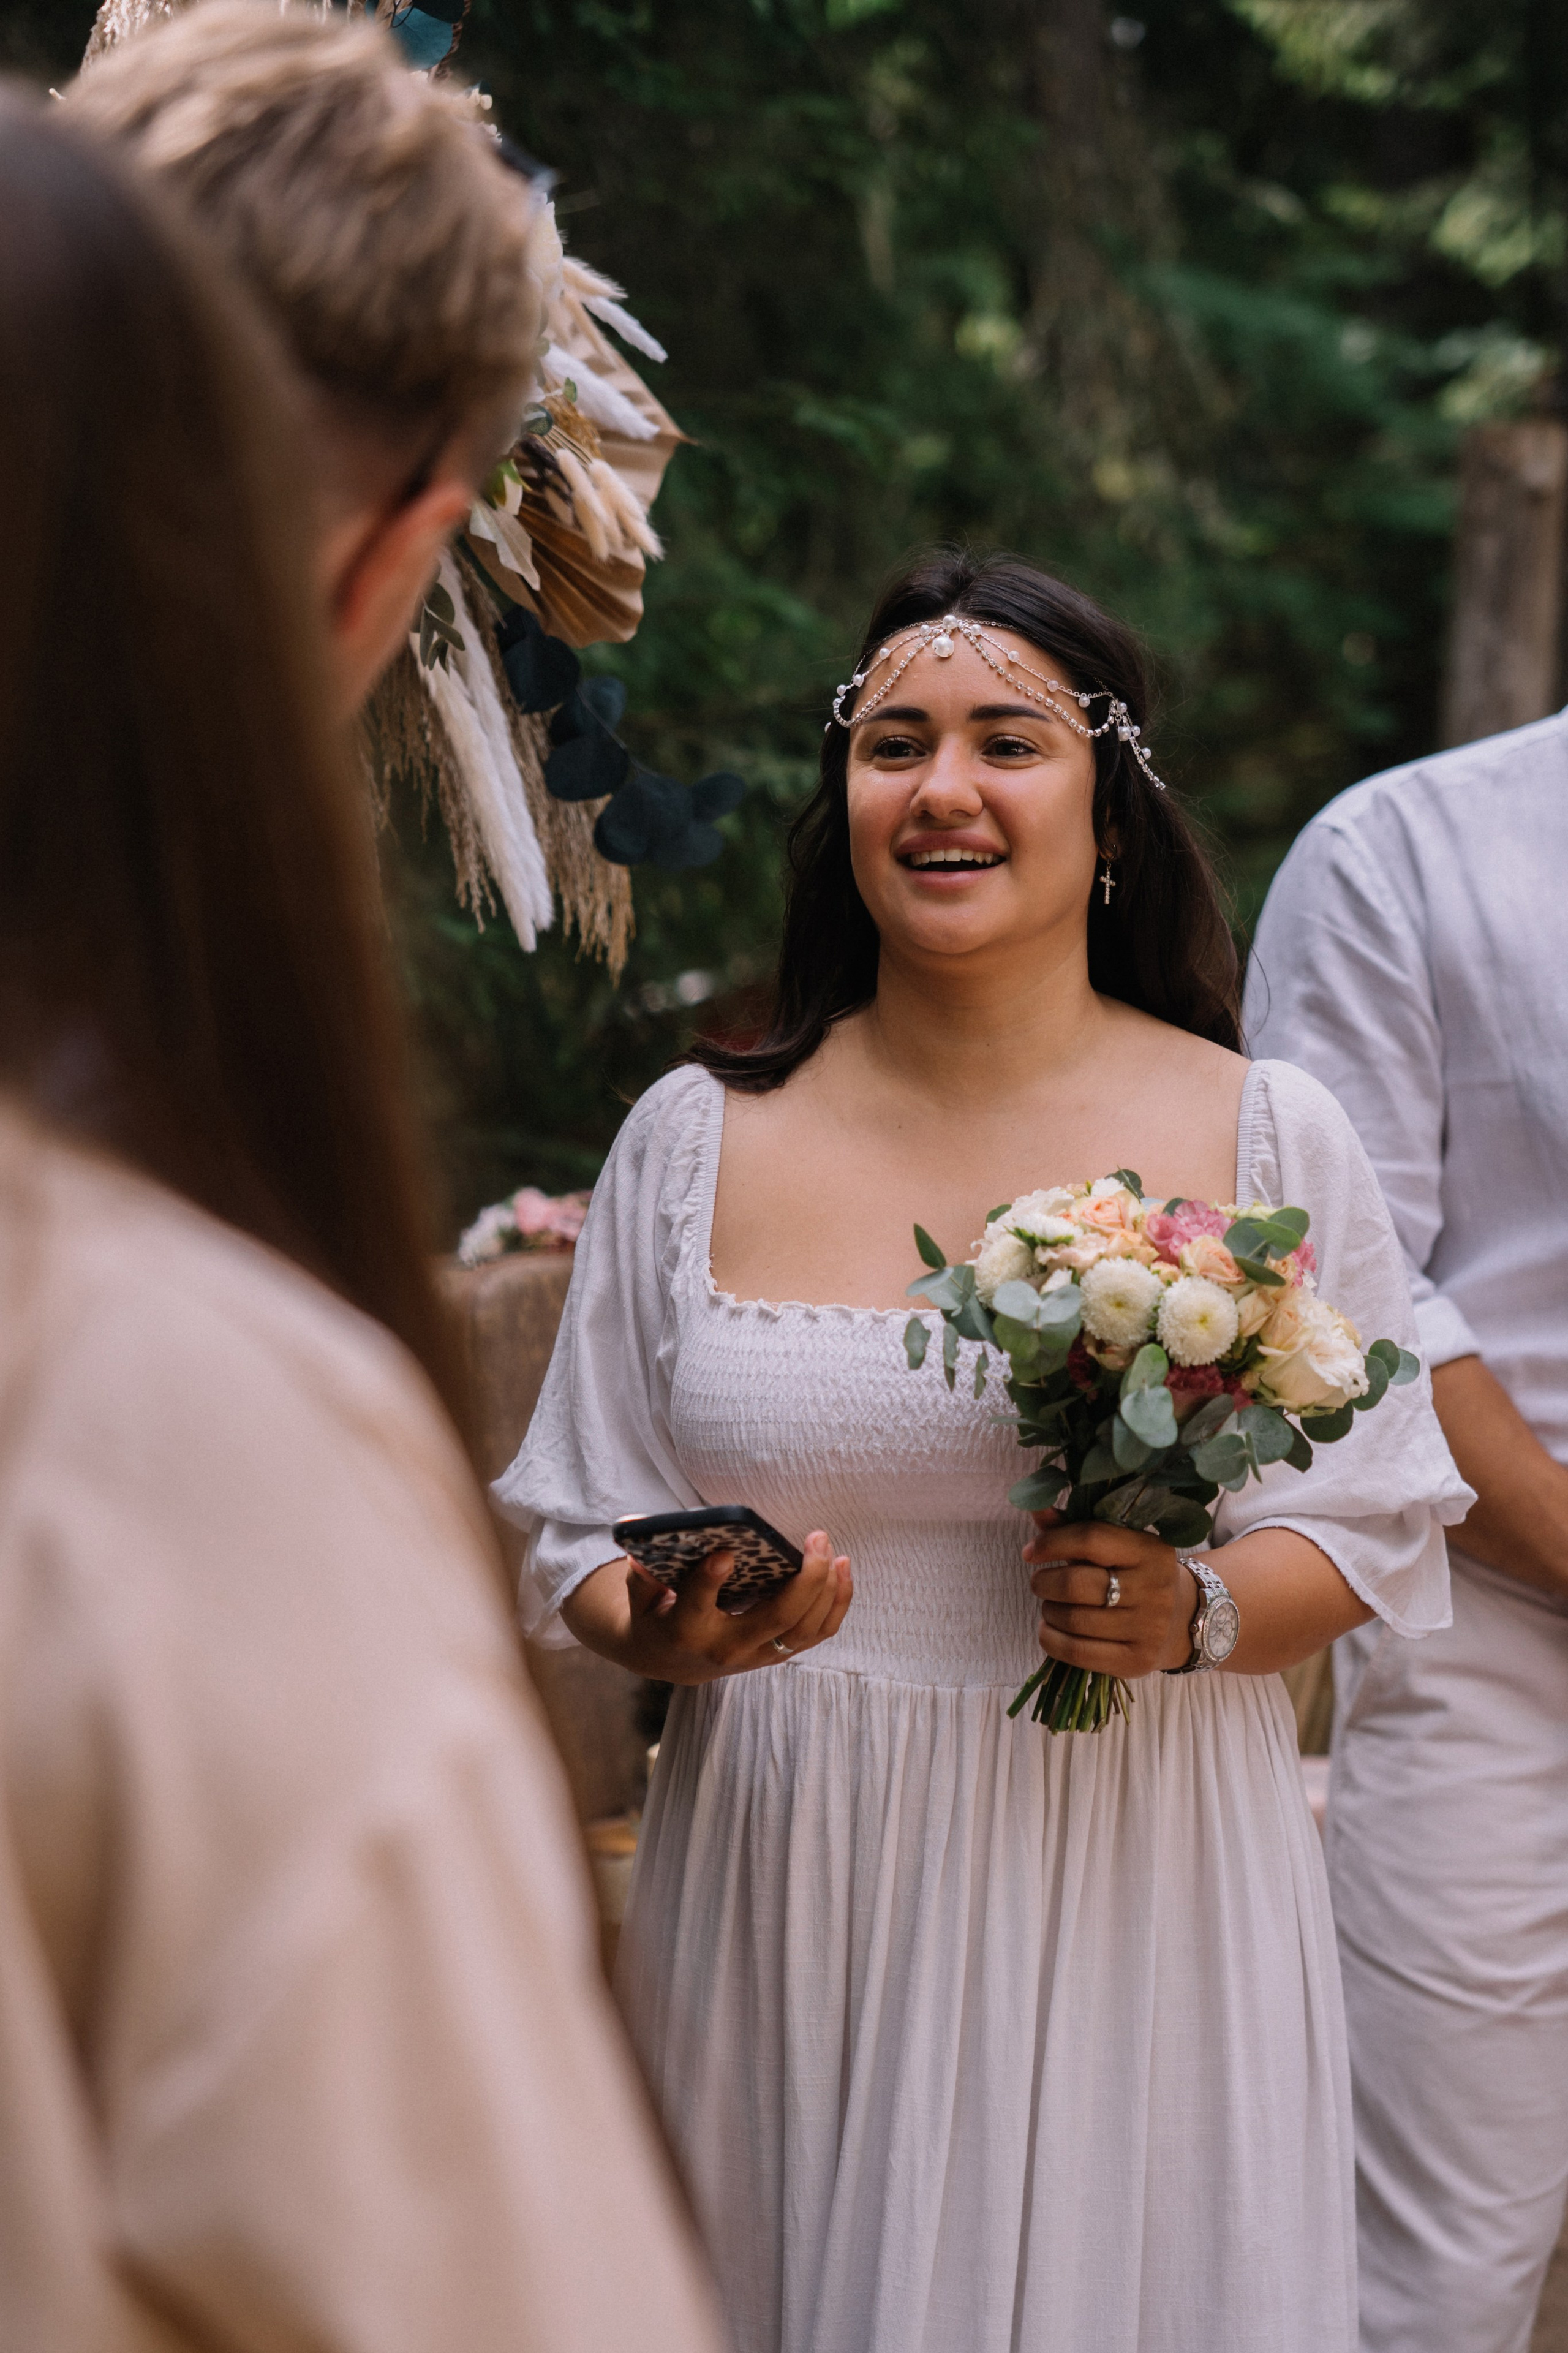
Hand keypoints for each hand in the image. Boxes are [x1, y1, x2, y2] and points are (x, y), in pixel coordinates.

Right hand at [560, 1531, 852, 1684]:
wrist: (672, 1661)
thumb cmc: (657, 1616)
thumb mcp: (640, 1597)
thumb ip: (640, 1572)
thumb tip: (637, 1526)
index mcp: (686, 1630)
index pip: (698, 1605)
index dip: (709, 1580)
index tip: (725, 1552)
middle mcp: (727, 1648)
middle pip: (776, 1619)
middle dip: (804, 1580)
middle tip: (816, 1537)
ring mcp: (758, 1655)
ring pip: (804, 1629)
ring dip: (827, 1591)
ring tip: (834, 1553)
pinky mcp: (777, 1653)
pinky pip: (816, 1633)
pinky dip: (836, 1605)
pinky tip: (842, 1571)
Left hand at [1024, 1513, 1195, 1680]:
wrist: (1181, 1619)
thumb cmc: (1135, 1574)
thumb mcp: (1115, 1546)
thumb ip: (1073, 1527)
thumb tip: (1035, 1507)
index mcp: (1150, 1550)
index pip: (1091, 1539)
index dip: (1051, 1543)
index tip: (1030, 1553)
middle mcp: (1154, 1589)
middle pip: (1076, 1584)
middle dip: (1044, 1582)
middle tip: (1040, 1583)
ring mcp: (1148, 1628)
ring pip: (1073, 1620)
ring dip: (1048, 1611)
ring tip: (1051, 1606)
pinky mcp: (1136, 1661)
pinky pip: (1077, 1652)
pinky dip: (1051, 1639)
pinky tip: (1049, 1629)